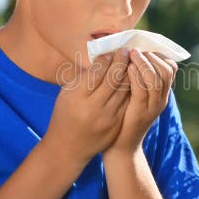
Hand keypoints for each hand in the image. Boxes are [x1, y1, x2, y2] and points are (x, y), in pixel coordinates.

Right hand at [43, 49, 130, 165]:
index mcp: (78, 96)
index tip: (113, 51)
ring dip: (130, 74)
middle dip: (121, 62)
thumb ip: (85, 75)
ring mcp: (107, 118)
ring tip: (131, 63)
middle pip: (113, 79)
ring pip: (124, 90)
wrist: (69, 147)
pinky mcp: (116, 125)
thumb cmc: (66, 114)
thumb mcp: (68, 93)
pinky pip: (128, 102)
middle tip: (126, 51)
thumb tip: (103, 56)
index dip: (107, 59)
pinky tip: (132, 80)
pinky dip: (131, 89)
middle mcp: (93, 107)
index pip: (97, 71)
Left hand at [108, 49, 176, 153]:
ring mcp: (152, 107)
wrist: (121, 147)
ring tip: (131, 55)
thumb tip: (131, 56)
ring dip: (144, 62)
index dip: (159, 55)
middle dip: (151, 57)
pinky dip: (136, 75)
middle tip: (136, 51)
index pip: (171, 68)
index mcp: (162, 94)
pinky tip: (127, 68)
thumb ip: (137, 80)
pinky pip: (142, 90)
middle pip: (166, 71)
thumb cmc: (124, 118)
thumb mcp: (134, 96)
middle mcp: (161, 100)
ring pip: (156, 78)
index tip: (144, 49)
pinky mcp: (140, 112)